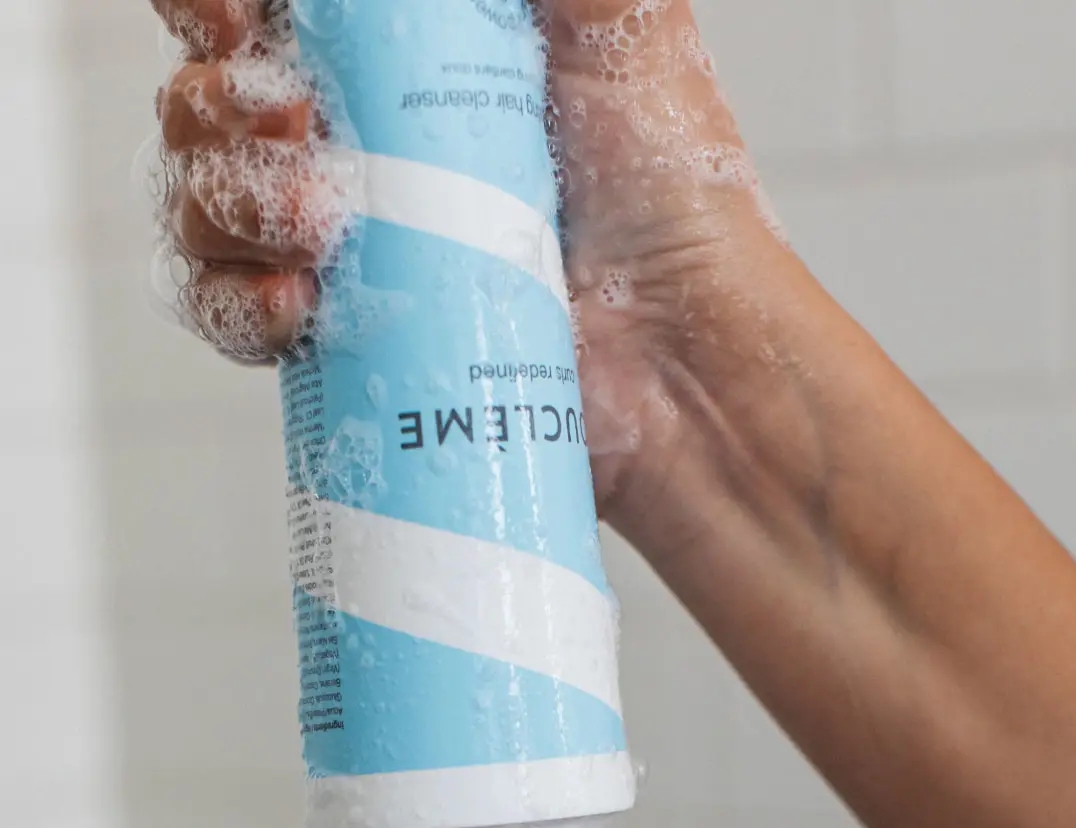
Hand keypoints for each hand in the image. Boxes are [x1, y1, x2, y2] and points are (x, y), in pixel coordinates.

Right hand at [147, 0, 790, 549]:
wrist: (685, 358)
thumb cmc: (671, 195)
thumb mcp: (615, 29)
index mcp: (400, 53)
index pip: (261, 13)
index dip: (211, 8)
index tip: (232, 15)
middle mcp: (357, 143)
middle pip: (207, 105)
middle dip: (219, 106)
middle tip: (292, 122)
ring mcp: (344, 248)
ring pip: (203, 208)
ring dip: (228, 205)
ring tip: (318, 227)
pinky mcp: (347, 342)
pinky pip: (234, 321)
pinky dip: (239, 308)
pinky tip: (298, 308)